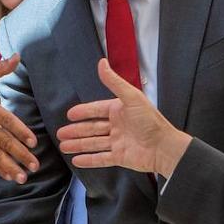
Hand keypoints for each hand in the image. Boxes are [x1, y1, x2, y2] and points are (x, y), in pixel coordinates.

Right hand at [57, 59, 190, 176]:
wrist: (164, 146)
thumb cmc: (149, 120)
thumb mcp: (131, 97)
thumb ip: (114, 82)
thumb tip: (101, 62)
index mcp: (119, 111)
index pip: (96, 110)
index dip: (83, 112)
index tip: (69, 115)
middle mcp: (117, 126)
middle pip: (92, 128)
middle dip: (76, 131)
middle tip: (60, 134)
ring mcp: (117, 143)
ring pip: (93, 143)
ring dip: (78, 145)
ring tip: (63, 146)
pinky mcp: (119, 157)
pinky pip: (100, 159)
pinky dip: (88, 160)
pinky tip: (76, 160)